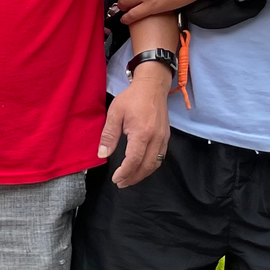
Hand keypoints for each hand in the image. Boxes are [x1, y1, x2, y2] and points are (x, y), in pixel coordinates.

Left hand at [102, 63, 172, 186]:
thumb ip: (109, 135)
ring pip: (155, 164)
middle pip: (147, 166)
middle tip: (121, 183)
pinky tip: (140, 168)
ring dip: (142, 174)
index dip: (125, 172)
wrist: (153, 87)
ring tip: (129, 179)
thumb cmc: (132, 98)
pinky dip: (150, 166)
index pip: (134, 160)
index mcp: (142, 133)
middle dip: (133, 178)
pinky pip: (160, 157)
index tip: (116, 179)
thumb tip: (102, 154)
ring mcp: (163, 138)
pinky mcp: (166, 137)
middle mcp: (156, 138)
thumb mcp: (115, 113)